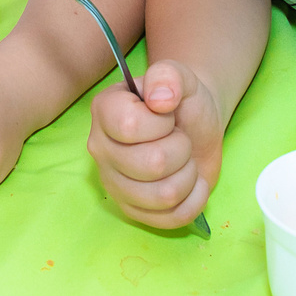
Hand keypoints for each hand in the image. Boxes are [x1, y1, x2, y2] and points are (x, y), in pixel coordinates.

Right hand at [86, 60, 222, 229]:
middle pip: (152, 164)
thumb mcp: (180, 76)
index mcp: (104, 111)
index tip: (167, 115)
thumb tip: (161, 99)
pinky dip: (194, 201)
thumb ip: (169, 76)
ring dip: (188, 176)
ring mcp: (113, 183)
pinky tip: (191, 183)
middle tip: (179, 139)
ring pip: (164, 196)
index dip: (161, 123)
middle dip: (182, 149)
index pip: (130, 126)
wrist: (195, 125)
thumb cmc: (182, 100)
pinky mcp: (132, 210)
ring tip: (184, 161)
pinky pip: (171, 219)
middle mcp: (100, 148)